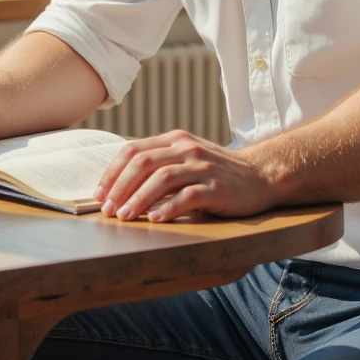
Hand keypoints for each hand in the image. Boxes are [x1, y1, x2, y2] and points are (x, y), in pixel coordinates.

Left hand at [94, 129, 274, 222]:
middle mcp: (187, 148)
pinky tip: (155, 219)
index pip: (133, 150)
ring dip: (138, 198)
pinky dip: (168, 208)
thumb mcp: (187, 157)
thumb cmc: (217, 171)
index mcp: (175, 139)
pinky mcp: (216, 188)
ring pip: (162, 178)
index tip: (99, 193)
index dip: (112, 172)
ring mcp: (202, 167)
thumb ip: (160, 162)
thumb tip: (120, 183)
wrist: (260, 175)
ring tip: (125, 216)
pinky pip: (187, 196)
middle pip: (143, 163)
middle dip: (120, 187)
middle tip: (107, 209)